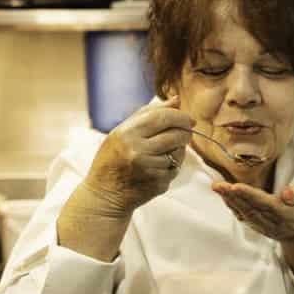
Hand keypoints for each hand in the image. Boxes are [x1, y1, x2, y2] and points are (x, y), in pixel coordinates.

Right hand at [80, 96, 193, 217]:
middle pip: (176, 134)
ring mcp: (149, 168)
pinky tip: (158, 167)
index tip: (188, 119)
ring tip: (164, 152)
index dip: (180, 116)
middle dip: (186, 132)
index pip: (162, 117)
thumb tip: (176, 100)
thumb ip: (149, 113)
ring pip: (179, 152)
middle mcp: (137, 150)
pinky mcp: (157, 183)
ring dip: (179, 149)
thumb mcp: (122, 131)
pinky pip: (176, 168)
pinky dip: (173, 166)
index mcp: (127, 133)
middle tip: (186, 133)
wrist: (105, 193)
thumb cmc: (113, 158)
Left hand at [213, 182, 293, 279]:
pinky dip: (233, 207)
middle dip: (234, 197)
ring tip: (218, 188)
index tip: (236, 186)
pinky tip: (225, 197)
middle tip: (219, 185)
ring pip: (246, 214)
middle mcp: (275, 224)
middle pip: (252, 210)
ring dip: (230, 201)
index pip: (268, 205)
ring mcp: (266, 228)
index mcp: (290, 216)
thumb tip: (286, 193)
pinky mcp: (259, 228)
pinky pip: (244, 217)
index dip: (251, 196)